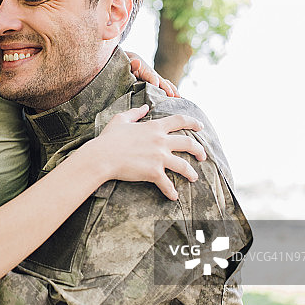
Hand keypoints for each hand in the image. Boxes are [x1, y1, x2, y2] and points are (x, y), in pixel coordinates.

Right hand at [89, 104, 205, 200]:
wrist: (102, 156)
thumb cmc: (109, 139)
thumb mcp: (120, 120)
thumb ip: (135, 112)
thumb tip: (144, 107)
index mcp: (154, 127)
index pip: (180, 120)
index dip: (193, 122)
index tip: (200, 127)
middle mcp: (161, 141)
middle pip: (188, 143)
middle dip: (199, 150)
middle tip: (202, 156)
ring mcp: (159, 157)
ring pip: (183, 165)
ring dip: (191, 173)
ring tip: (194, 178)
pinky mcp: (154, 172)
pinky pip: (168, 184)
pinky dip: (172, 192)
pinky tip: (174, 196)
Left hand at [126, 51, 178, 97]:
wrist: (132, 62)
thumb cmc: (129, 64)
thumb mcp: (129, 63)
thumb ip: (132, 64)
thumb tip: (136, 62)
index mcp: (147, 71)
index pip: (152, 77)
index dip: (154, 82)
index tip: (156, 87)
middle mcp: (155, 76)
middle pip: (163, 82)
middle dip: (168, 89)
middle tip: (172, 96)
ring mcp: (157, 80)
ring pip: (167, 85)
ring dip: (173, 91)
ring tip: (178, 99)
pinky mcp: (157, 85)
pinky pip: (165, 88)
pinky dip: (171, 93)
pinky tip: (176, 100)